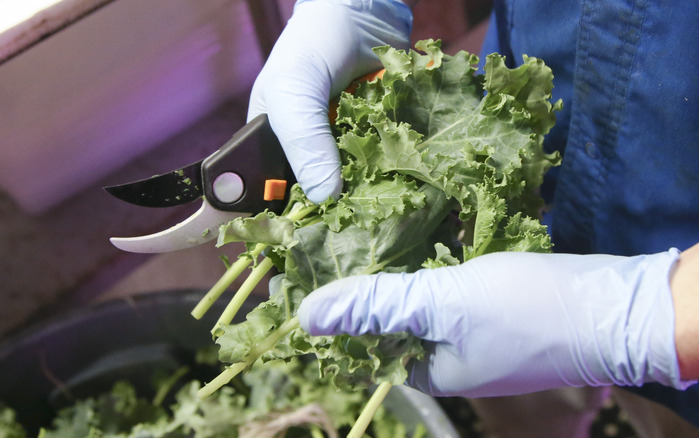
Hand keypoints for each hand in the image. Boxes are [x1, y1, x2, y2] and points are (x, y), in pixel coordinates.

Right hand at [248, 0, 412, 202]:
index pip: (277, 201)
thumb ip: (305, 142)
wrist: (360, 14)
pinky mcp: (378, 145)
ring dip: (378, 193)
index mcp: (272, 151)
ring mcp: (346, 154)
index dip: (296, 220)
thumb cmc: (312, 48)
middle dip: (344, 208)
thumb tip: (324, 198)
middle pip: (323, 201)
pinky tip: (412, 176)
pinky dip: (400, 171)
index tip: (322, 232)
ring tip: (395, 199)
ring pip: (359, 190)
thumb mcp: (296, 93)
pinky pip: (388, 169)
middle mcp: (309, 158)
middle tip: (367, 214)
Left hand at [298, 249, 695, 396]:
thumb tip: (307, 317)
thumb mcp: (445, 303)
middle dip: (365, 275)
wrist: (621, 308)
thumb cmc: (531, 311)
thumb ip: (379, 306)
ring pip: (422, 292)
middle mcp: (448, 354)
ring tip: (367, 216)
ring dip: (400, 259)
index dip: (333, 303)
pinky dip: (436, 254)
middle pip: (391, 314)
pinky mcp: (498, 304)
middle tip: (333, 228)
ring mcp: (475, 329)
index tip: (304, 263)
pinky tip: (422, 219)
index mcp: (429, 367)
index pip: (363, 340)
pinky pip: (452, 279)